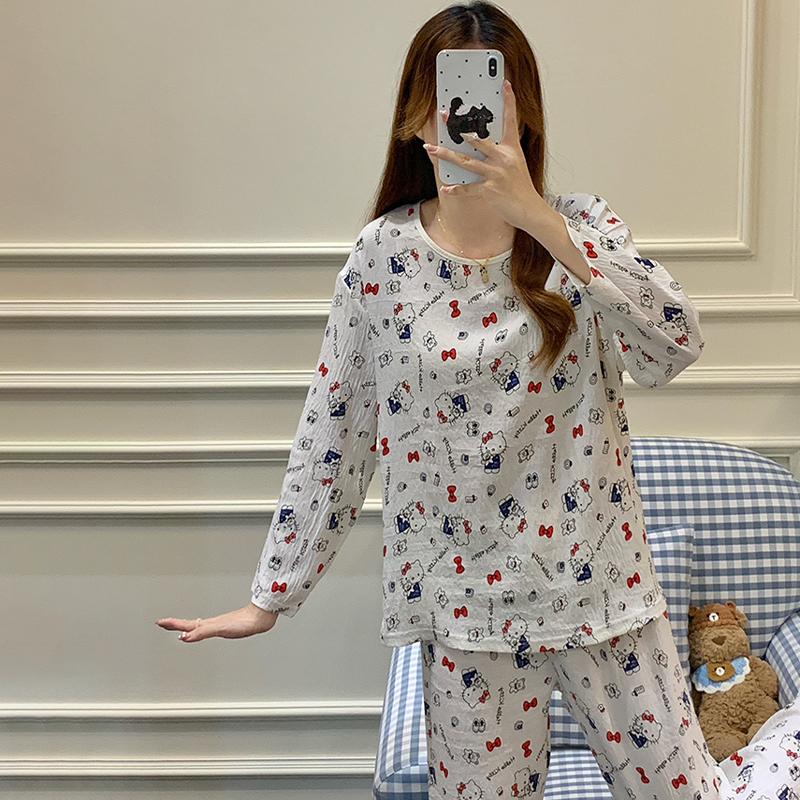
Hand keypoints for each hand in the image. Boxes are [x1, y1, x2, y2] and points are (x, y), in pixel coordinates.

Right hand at [156, 602, 277, 642]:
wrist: (260, 618)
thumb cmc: (244, 622)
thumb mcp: (220, 629)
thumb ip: (202, 632)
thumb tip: (184, 637)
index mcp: (208, 624)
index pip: (186, 624)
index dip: (172, 624)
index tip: (160, 622)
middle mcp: (212, 624)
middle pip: (190, 624)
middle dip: (175, 624)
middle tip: (163, 623)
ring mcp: (219, 625)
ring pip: (198, 625)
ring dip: (187, 626)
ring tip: (180, 628)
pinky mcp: (228, 627)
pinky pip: (208, 628)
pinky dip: (201, 630)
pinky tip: (205, 630)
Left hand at [422, 80, 551, 231]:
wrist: (529, 209)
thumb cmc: (520, 187)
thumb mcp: (514, 164)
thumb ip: (500, 152)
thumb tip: (479, 142)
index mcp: (512, 149)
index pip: (511, 120)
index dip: (508, 101)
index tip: (505, 84)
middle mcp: (504, 158)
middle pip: (477, 139)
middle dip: (458, 128)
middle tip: (444, 117)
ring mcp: (496, 174)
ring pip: (466, 161)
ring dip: (445, 155)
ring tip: (430, 148)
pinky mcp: (490, 190)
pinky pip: (468, 188)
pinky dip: (456, 189)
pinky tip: (445, 188)